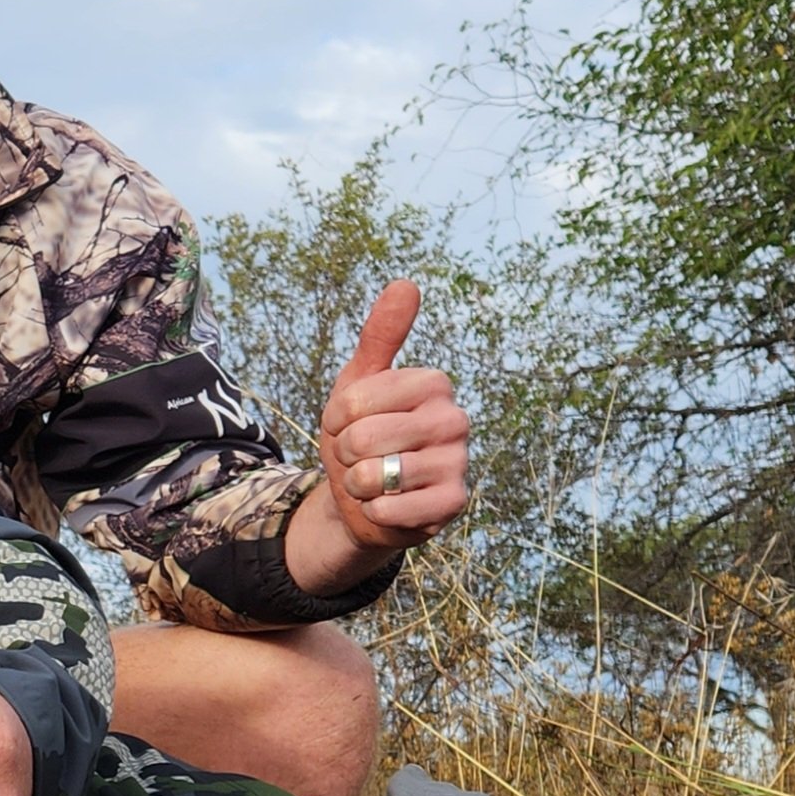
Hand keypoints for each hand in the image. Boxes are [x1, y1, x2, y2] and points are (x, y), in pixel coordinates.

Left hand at [287, 281, 470, 597]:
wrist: (361, 499)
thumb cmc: (360, 436)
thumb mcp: (357, 385)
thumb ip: (379, 337)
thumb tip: (405, 283)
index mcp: (432, 383)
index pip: (355, 400)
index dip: (336, 419)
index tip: (350, 424)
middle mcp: (455, 419)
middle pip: (363, 438)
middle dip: (345, 455)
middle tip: (362, 457)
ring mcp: (458, 462)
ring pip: (374, 474)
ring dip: (358, 484)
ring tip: (374, 481)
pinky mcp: (452, 503)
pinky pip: (391, 509)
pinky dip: (374, 512)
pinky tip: (387, 506)